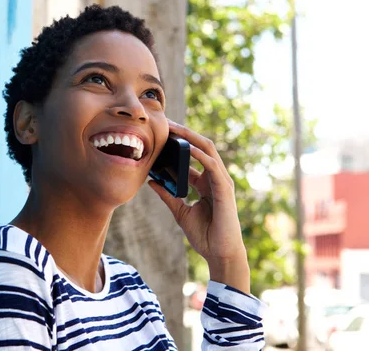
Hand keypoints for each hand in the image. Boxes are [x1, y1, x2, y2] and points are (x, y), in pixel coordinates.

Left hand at [148, 120, 249, 292]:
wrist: (219, 254)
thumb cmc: (204, 235)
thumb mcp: (179, 211)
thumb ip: (167, 195)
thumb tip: (151, 181)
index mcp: (206, 183)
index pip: (192, 157)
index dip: (178, 144)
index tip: (161, 134)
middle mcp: (215, 178)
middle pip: (200, 147)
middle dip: (184, 134)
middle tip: (166, 123)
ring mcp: (221, 182)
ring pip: (208, 151)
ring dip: (190, 138)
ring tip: (174, 128)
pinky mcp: (224, 189)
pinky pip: (212, 166)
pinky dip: (199, 155)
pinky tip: (186, 148)